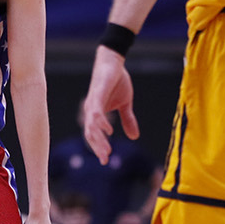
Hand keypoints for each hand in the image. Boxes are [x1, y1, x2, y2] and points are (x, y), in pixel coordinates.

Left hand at [82, 47, 138, 164]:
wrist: (114, 62)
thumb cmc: (117, 81)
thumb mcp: (125, 104)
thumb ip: (128, 120)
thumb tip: (134, 137)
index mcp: (95, 113)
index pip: (94, 135)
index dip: (98, 147)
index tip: (105, 161)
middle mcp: (91, 110)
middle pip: (90, 134)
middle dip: (97, 148)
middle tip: (105, 160)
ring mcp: (93, 102)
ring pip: (91, 126)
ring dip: (98, 140)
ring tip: (106, 151)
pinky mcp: (97, 94)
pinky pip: (96, 112)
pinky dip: (101, 123)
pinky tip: (107, 131)